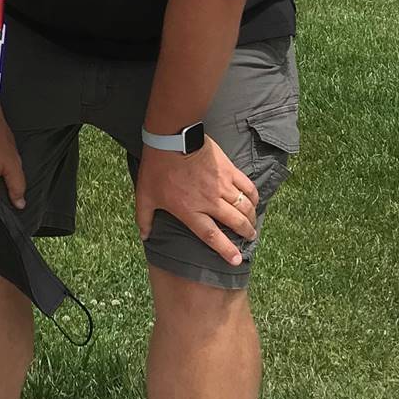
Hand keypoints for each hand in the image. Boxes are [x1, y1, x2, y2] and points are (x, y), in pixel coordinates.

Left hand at [134, 140, 258, 267]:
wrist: (172, 138)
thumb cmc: (157, 167)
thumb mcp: (145, 195)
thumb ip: (144, 218)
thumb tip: (144, 236)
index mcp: (190, 210)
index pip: (212, 236)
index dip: (226, 250)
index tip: (236, 260)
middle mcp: (210, 201)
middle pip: (235, 222)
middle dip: (246, 233)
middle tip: (250, 238)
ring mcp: (222, 185)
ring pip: (244, 206)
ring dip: (252, 217)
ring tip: (253, 223)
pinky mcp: (229, 170)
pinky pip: (247, 186)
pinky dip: (253, 196)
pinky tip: (254, 201)